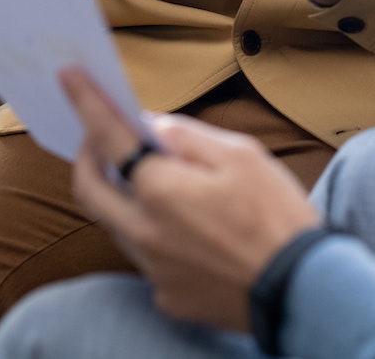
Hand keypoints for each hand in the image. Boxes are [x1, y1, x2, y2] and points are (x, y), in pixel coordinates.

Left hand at [61, 67, 320, 331]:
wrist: (305, 290)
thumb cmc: (279, 217)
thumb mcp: (243, 156)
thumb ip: (187, 137)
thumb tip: (151, 126)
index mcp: (160, 191)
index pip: (108, 138)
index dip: (86, 103)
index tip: (69, 77)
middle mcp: (145, 233)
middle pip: (90, 190)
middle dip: (85, 157)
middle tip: (96, 138)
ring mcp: (154, 270)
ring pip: (117, 226)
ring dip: (123, 198)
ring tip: (151, 180)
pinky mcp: (168, 296)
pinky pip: (147, 258)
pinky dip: (155, 235)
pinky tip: (186, 229)